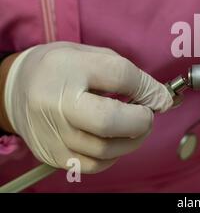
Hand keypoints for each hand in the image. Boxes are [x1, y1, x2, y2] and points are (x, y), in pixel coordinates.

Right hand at [3, 42, 172, 172]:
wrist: (16, 88)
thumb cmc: (64, 68)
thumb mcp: (94, 56)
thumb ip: (130, 75)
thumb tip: (162, 99)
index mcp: (69, 68)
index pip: (121, 76)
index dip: (149, 88)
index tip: (161, 96)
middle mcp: (56, 102)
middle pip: (110, 121)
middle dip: (141, 121)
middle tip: (148, 115)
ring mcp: (52, 132)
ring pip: (105, 149)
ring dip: (132, 140)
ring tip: (134, 127)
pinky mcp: (51, 154)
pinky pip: (94, 164)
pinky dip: (114, 154)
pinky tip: (114, 140)